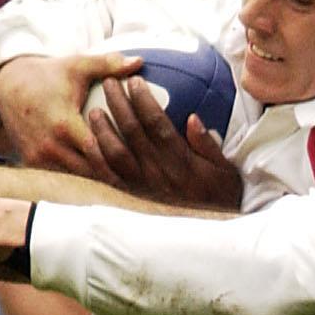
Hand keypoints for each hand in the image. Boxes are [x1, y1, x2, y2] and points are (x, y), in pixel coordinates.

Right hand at [0, 53, 141, 176]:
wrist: (7, 86)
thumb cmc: (48, 75)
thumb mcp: (77, 66)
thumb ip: (109, 65)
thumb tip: (139, 61)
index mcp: (64, 124)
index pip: (98, 151)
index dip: (119, 156)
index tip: (139, 158)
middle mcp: (49, 147)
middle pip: (90, 171)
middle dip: (113, 171)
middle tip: (138, 174)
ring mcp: (38, 158)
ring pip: (77, 178)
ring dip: (98, 177)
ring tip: (124, 176)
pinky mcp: (32, 164)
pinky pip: (62, 177)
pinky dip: (80, 177)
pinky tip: (100, 175)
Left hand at [89, 75, 240, 208]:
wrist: (213, 234)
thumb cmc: (221, 196)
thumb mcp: (225, 170)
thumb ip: (207, 144)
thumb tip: (192, 118)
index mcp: (181, 161)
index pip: (157, 123)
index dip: (143, 100)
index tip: (135, 80)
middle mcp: (159, 172)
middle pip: (132, 131)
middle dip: (119, 103)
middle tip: (108, 82)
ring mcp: (143, 187)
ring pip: (115, 153)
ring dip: (103, 129)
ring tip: (94, 110)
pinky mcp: (133, 200)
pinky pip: (110, 179)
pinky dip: (97, 161)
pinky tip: (89, 143)